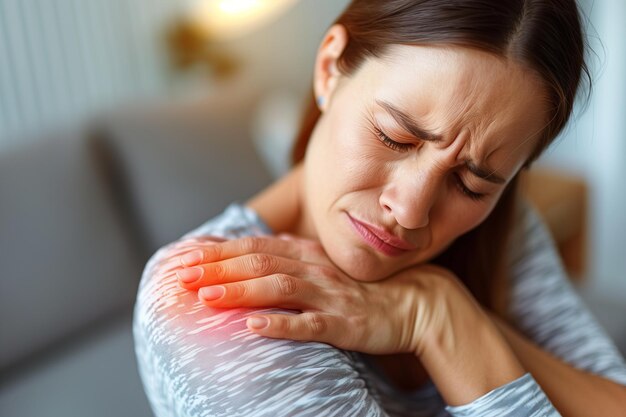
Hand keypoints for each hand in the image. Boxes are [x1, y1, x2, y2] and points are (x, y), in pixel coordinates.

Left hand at [173, 234, 462, 355]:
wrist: (413, 303)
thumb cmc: (361, 289)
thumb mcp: (322, 267)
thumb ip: (290, 258)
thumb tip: (254, 253)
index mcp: (306, 254)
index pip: (255, 246)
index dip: (219, 251)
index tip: (186, 257)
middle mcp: (314, 269)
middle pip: (260, 262)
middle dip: (219, 268)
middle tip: (184, 275)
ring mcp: (328, 295)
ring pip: (278, 286)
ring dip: (241, 291)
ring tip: (207, 298)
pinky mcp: (343, 323)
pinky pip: (308, 323)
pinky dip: (279, 324)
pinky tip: (253, 327)